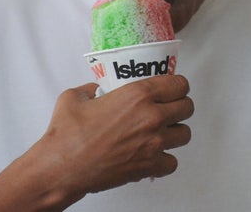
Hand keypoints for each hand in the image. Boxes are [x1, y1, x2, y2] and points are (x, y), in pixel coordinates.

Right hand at [37, 74, 192, 200]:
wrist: (63, 166)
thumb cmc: (68, 134)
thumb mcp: (76, 96)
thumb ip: (92, 88)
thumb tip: (97, 90)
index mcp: (137, 94)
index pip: (179, 84)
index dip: (177, 85)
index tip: (172, 88)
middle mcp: (151, 117)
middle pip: (187, 107)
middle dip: (179, 106)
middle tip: (168, 108)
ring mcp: (153, 143)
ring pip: (184, 134)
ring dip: (175, 131)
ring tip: (162, 131)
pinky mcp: (149, 166)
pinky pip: (173, 161)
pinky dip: (166, 159)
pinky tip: (153, 154)